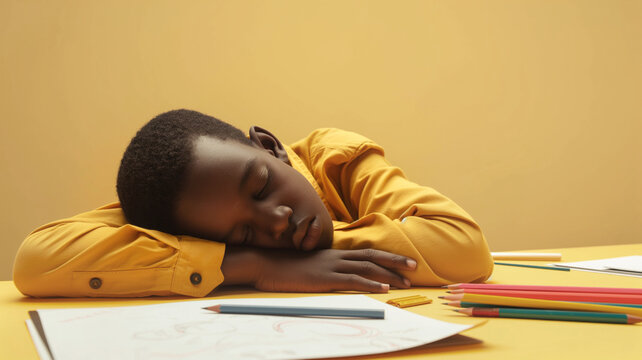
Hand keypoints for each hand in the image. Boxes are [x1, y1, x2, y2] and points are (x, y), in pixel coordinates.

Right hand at [253, 248, 416, 292]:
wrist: (264, 263)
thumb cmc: (284, 266)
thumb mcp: (308, 265)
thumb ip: (324, 267)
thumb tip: (336, 274)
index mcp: (334, 253)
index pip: (366, 253)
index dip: (386, 256)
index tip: (403, 261)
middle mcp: (336, 257)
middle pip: (372, 256)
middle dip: (396, 262)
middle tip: (415, 266)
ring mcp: (331, 266)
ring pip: (367, 268)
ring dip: (389, 275)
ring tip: (406, 282)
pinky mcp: (325, 278)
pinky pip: (352, 280)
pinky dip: (370, 284)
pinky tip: (383, 289)